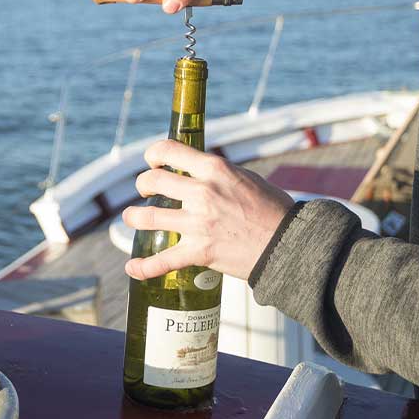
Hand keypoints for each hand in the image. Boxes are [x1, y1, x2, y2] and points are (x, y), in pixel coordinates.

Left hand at [123, 140, 295, 281]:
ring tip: (131, 217)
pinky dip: (143, 267)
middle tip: (144, 190)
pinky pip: (163, 261)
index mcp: (215, 170)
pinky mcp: (199, 252)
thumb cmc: (272, 208)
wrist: (287, 243)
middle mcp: (203, 193)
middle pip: (154, 182)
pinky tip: (132, 267)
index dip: (155, 154)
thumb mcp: (245, 177)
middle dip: (143, 184)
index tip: (153, 161)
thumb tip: (199, 172)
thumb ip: (218, 174)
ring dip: (134, 217)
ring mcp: (199, 223)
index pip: (171, 151)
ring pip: (150, 217)